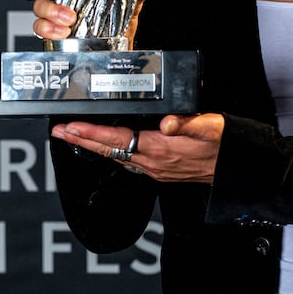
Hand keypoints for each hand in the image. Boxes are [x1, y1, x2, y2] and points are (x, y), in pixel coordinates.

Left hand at [50, 112, 223, 183]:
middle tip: (58, 132)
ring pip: (115, 157)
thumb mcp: (209, 128)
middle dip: (81, 141)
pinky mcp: (160, 170)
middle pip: (108, 151)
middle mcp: (152, 162)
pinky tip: (108, 147)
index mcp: (159, 149)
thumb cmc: (222, 145)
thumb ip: (187, 124)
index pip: (116, 140)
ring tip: (74, 137)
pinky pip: (127, 161)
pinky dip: (111, 152)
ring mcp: (155, 169)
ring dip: (93, 147)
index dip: (90, 134)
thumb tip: (167, 123)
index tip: (69, 128)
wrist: (234, 167)